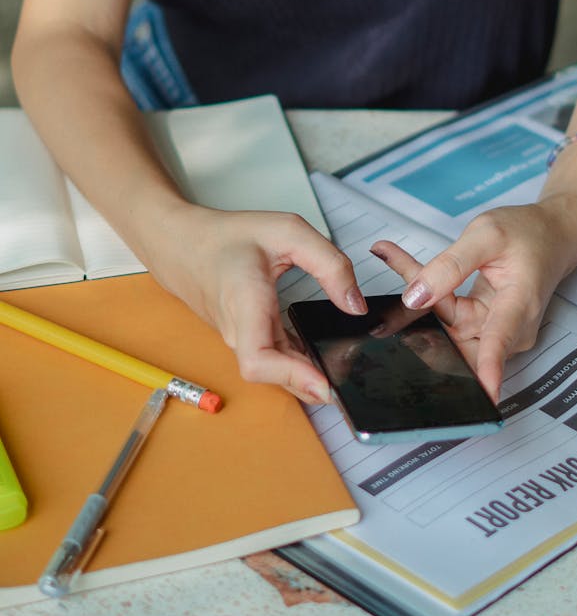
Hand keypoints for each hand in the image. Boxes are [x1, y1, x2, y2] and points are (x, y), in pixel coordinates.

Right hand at [149, 205, 365, 402]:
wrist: (182, 244)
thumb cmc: (229, 237)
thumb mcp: (288, 231)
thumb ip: (329, 264)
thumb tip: (356, 305)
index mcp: (245, 302)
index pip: (258, 360)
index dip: (293, 377)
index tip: (325, 384)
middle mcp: (239, 330)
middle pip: (274, 375)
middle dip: (313, 383)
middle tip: (354, 378)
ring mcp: (238, 339)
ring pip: (274, 372)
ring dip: (307, 376)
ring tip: (344, 368)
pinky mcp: (244, 339)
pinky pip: (271, 361)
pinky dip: (297, 365)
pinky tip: (320, 358)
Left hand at [371, 198, 576, 402]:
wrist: (552, 237)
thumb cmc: (528, 234)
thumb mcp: (486, 234)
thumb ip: (450, 265)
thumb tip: (416, 296)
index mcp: (519, 304)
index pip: (498, 343)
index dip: (486, 371)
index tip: (480, 396)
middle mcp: (509, 328)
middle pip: (455, 336)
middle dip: (419, 314)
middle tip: (394, 282)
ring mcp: (495, 331)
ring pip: (445, 327)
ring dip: (420, 298)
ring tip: (395, 257)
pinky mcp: (483, 328)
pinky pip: (447, 320)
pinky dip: (429, 295)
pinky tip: (408, 266)